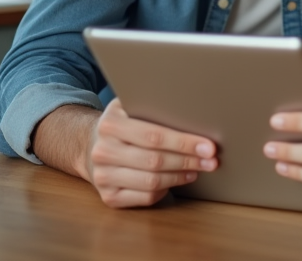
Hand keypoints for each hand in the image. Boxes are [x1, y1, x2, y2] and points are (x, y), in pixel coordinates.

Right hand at [87, 98, 219, 207]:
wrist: (91, 145)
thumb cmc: (122, 124)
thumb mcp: (130, 106)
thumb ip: (153, 105)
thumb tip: (193, 110)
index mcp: (110, 124)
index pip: (154, 136)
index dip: (184, 142)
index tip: (209, 146)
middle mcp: (103, 151)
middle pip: (155, 160)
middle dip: (188, 160)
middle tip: (211, 160)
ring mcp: (103, 177)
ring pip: (152, 181)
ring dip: (180, 176)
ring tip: (197, 169)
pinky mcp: (109, 197)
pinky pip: (145, 197)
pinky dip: (166, 189)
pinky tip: (178, 179)